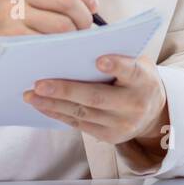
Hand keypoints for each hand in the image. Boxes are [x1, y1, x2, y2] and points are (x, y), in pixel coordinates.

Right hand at [0, 0, 98, 89]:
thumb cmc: (6, 21)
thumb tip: (90, 4)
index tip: (92, 5)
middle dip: (84, 17)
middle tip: (86, 28)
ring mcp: (12, 12)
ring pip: (61, 23)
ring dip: (75, 36)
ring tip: (75, 41)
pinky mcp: (11, 36)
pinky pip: (49, 42)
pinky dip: (61, 48)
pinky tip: (62, 51)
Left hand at [23, 54, 170, 163]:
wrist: (152, 112)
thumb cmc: (136, 78)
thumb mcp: (137, 62)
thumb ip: (117, 55)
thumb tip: (77, 47)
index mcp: (144, 80)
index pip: (131, 71)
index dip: (116, 66)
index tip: (99, 60)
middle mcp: (134, 105)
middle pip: (97, 97)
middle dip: (66, 90)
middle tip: (39, 84)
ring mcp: (122, 125)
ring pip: (82, 113)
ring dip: (53, 104)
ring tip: (31, 95)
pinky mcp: (109, 137)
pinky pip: (79, 124)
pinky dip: (58, 114)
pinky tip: (41, 105)